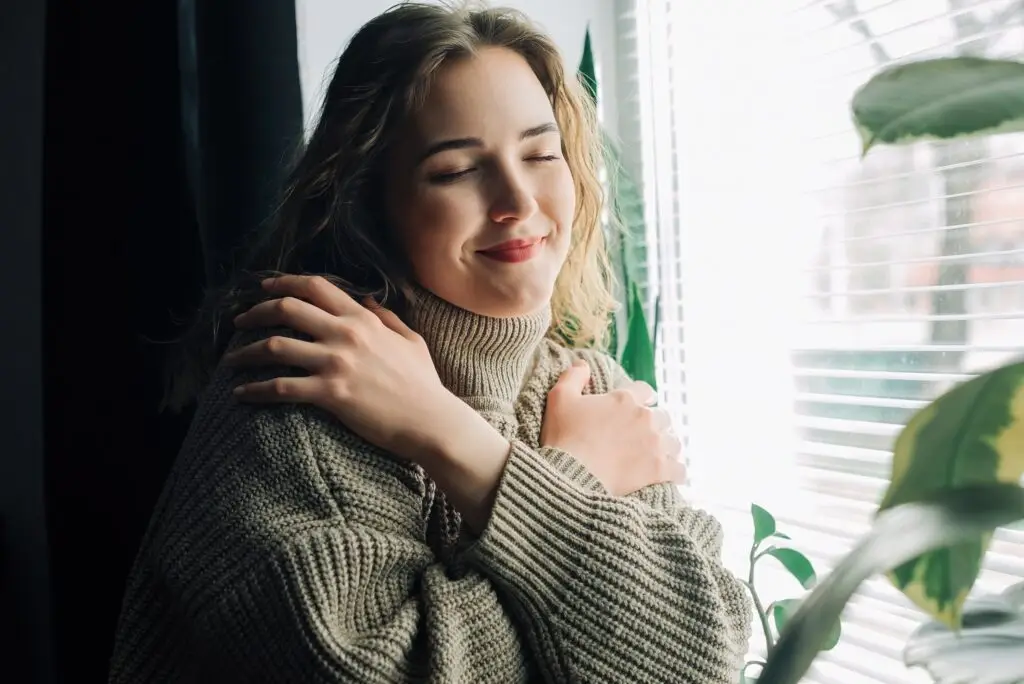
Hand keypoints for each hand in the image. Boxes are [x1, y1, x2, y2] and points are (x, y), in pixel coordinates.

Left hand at [225, 275, 463, 462]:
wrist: (430, 421)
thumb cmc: (423, 385)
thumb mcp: (411, 341)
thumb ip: (387, 317)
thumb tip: (366, 300)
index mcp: (362, 319)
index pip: (314, 287)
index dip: (282, 283)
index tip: (263, 289)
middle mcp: (345, 334)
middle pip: (286, 309)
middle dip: (255, 312)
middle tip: (238, 323)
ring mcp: (336, 363)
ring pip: (275, 346)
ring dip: (245, 353)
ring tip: (230, 361)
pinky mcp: (330, 393)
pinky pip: (280, 387)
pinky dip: (255, 390)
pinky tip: (241, 394)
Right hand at [540, 360, 683, 495]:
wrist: (571, 477)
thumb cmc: (564, 437)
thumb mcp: (560, 398)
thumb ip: (573, 377)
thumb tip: (583, 364)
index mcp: (625, 399)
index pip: (645, 390)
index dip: (642, 397)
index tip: (640, 405)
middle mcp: (645, 418)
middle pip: (662, 417)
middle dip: (655, 424)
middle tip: (643, 436)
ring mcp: (655, 444)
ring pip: (674, 442)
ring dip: (667, 447)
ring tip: (657, 456)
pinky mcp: (660, 470)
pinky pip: (679, 469)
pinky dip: (675, 472)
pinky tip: (668, 475)